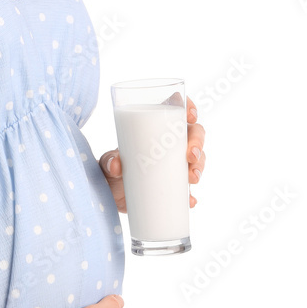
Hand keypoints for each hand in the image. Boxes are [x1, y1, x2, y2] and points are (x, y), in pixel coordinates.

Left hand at [99, 95, 205, 211]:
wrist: (111, 197)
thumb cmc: (111, 171)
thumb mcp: (107, 163)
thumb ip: (108, 161)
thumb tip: (116, 165)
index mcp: (154, 128)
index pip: (176, 109)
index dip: (189, 107)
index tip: (190, 115)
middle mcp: (169, 145)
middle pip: (193, 134)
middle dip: (198, 142)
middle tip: (190, 155)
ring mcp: (174, 165)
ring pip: (197, 159)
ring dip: (199, 167)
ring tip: (192, 178)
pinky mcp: (175, 187)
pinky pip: (189, 189)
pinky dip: (191, 195)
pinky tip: (190, 201)